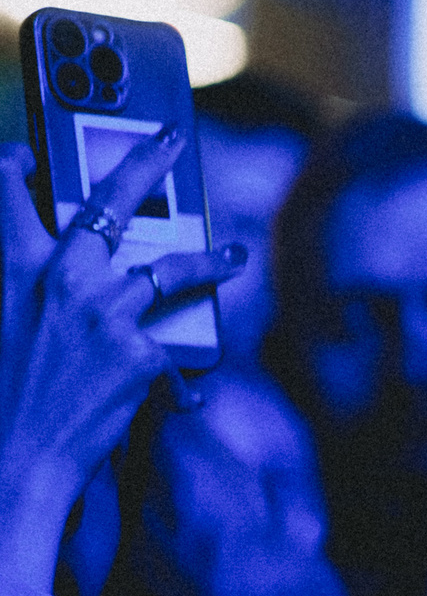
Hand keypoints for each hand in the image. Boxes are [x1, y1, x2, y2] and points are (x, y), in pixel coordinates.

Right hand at [2, 134, 243, 591]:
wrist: (15, 456)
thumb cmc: (5, 394)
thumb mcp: (4, 323)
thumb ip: (28, 289)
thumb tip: (57, 271)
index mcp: (13, 268)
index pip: (7, 193)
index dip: (15, 167)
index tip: (28, 154)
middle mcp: (60, 278)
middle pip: (108, 200)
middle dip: (144, 161)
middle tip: (172, 138)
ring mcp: (103, 311)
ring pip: (171, 266)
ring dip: (209, 258)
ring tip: (234, 255)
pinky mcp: (139, 350)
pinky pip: (176, 341)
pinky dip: (189, 358)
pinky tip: (194, 385)